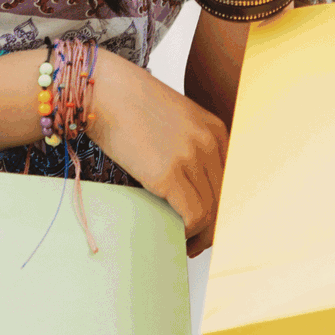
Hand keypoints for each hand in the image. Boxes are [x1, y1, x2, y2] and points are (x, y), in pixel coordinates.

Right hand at [85, 51, 228, 255]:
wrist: (103, 90)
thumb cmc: (129, 103)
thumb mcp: (174, 118)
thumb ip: (190, 144)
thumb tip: (189, 182)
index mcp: (214, 129)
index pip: (231, 180)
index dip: (222, 206)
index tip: (208, 222)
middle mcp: (208, 143)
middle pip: (225, 199)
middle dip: (213, 226)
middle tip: (197, 242)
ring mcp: (190, 158)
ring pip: (212, 212)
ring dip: (200, 235)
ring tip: (185, 243)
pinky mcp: (167, 174)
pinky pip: (193, 216)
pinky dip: (188, 232)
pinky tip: (175, 234)